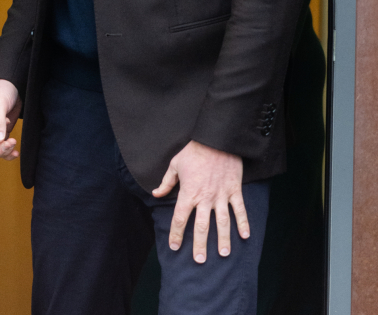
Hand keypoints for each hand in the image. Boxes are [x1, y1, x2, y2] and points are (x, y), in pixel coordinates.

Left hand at [152, 140, 247, 262]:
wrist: (215, 140)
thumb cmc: (193, 152)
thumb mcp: (175, 165)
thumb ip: (166, 182)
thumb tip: (156, 193)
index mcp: (189, 192)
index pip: (180, 218)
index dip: (176, 234)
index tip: (175, 246)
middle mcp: (205, 198)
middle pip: (202, 226)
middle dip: (200, 244)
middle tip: (199, 260)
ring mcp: (221, 195)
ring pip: (223, 222)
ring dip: (223, 239)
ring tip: (224, 254)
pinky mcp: (234, 190)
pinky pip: (239, 210)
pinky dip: (243, 223)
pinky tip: (245, 236)